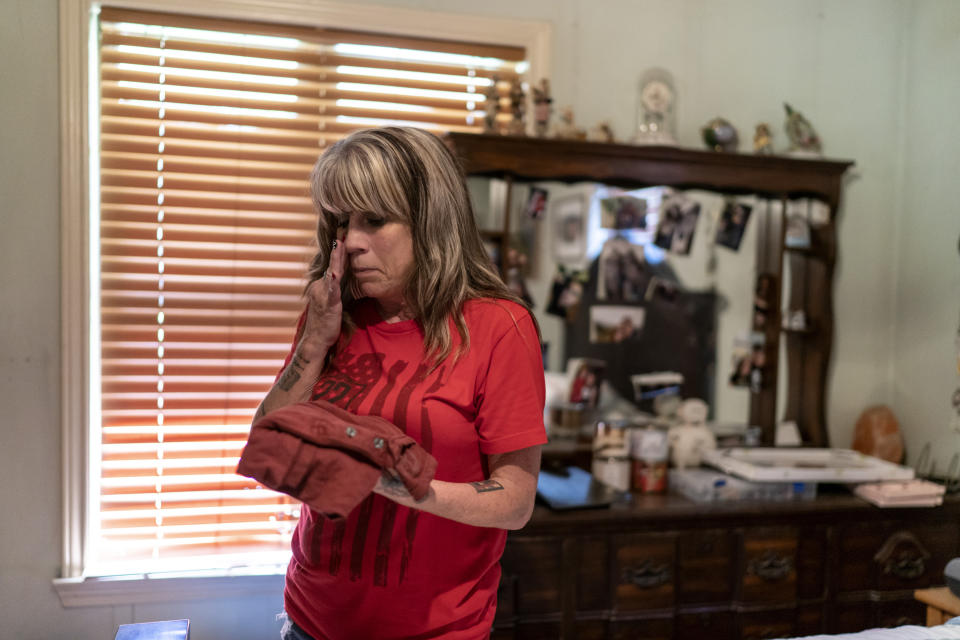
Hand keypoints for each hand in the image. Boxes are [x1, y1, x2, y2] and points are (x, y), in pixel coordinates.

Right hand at [299, 237, 346, 357]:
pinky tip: (336, 272)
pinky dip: (333, 279)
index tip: (344, 231)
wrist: (316, 340)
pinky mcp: (327, 304)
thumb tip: (345, 277)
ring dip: (336, 258)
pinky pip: (331, 289)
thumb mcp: (333, 302)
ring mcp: (322, 294)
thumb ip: (338, 289)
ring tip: (340, 242)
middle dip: (337, 246)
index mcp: (323, 284)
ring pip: (331, 272)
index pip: (333, 264)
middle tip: (343, 227)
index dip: (339, 249)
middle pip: (332, 264)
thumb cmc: (327, 323)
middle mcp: (320, 285)